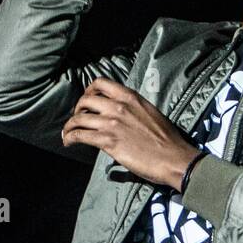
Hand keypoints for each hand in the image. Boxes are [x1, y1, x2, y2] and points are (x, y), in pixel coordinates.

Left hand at [61, 78, 200, 190]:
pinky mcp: (108, 141)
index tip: (88, 101)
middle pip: (85, 100)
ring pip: (78, 118)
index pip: (100, 83)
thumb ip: (133, 111)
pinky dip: (69, 138)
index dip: (89, 91)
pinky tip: (69, 142)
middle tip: (78, 119)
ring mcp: (112, 123)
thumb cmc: (167, 140)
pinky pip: (79, 135)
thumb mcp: (151, 114)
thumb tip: (121, 118)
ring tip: (68, 133)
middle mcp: (119, 106)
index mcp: (131, 97)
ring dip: (69, 126)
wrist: (174, 158)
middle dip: (78, 110)